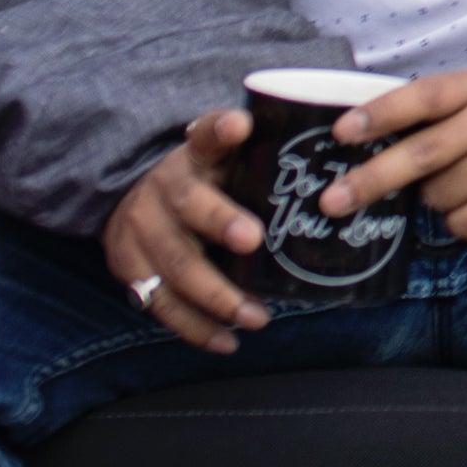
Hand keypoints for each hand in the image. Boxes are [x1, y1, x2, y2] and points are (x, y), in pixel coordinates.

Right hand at [105, 107, 270, 353]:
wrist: (134, 201)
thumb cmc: (205, 182)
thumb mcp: (225, 158)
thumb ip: (262, 154)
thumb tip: (337, 161)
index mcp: (194, 156)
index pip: (207, 134)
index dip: (221, 128)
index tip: (241, 125)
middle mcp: (163, 189)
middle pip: (191, 207)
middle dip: (221, 223)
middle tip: (254, 239)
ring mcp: (141, 230)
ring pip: (176, 266)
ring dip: (217, 296)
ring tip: (256, 316)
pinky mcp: (128, 268)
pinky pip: (160, 304)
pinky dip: (195, 328)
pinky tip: (227, 340)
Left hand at [318, 70, 466, 240]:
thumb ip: (431, 119)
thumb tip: (358, 148)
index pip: (423, 97)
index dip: (380, 114)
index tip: (341, 132)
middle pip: (423, 154)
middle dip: (371, 180)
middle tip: (332, 202)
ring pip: (439, 196)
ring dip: (433, 201)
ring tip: (462, 187)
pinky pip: (462, 222)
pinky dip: (459, 221)